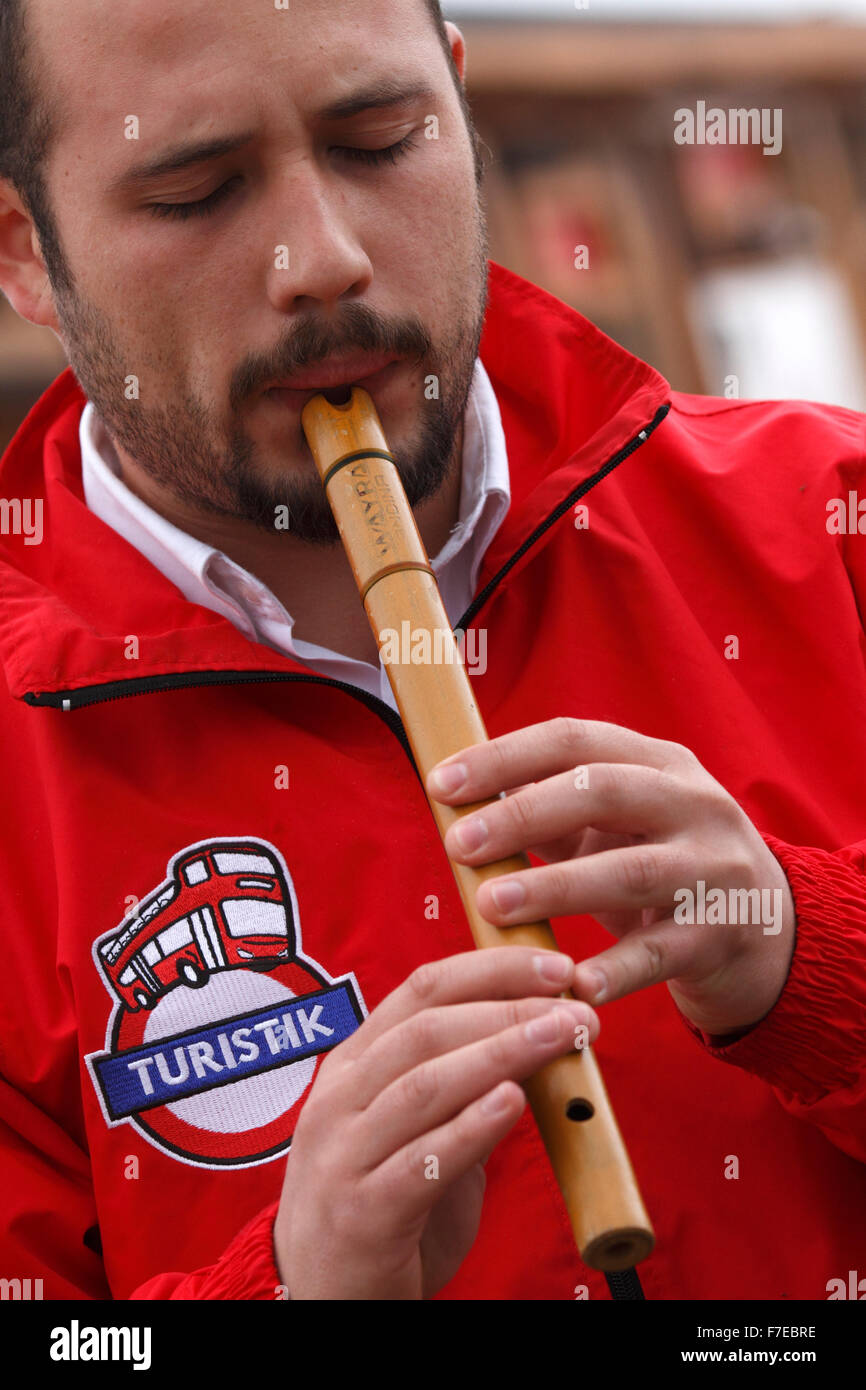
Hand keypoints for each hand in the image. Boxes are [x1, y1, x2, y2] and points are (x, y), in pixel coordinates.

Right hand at [273, 947, 598, 1298]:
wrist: (326, 1299)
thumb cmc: (383, 1204)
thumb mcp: (416, 1130)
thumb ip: (463, 1086)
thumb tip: (540, 1034)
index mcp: (354, 1065)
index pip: (422, 990)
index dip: (492, 969)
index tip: (557, 966)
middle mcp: (340, 1100)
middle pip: (427, 1029)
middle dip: (508, 1008)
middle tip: (575, 1008)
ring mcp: (344, 1155)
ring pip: (424, 1084)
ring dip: (501, 1053)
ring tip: (560, 1038)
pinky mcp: (361, 1213)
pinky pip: (420, 1162)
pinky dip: (470, 1127)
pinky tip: (512, 1104)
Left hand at [427, 717, 795, 1036]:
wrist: (767, 930)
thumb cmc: (664, 865)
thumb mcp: (620, 825)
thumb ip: (553, 812)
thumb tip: (462, 803)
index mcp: (659, 762)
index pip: (574, 740)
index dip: (504, 757)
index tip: (442, 784)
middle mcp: (693, 804)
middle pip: (602, 791)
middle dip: (522, 815)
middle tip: (458, 846)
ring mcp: (713, 869)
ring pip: (629, 870)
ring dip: (554, 887)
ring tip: (492, 906)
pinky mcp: (720, 935)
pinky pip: (659, 952)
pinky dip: (614, 970)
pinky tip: (570, 984)